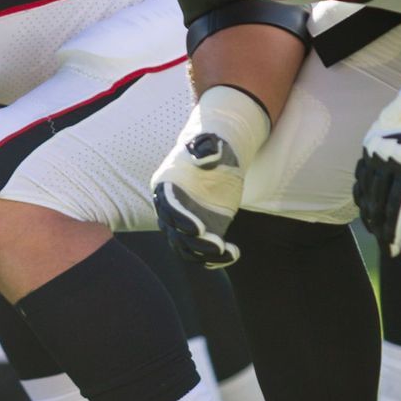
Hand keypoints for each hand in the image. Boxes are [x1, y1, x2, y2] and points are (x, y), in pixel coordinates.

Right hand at [150, 86, 269, 267]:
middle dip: (193, 243)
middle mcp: (171, 207)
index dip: (180, 219)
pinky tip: (233, 253)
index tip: (198, 229)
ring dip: (204, 254)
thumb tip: (206, 155)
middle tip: (216, 246)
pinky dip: (216, 258)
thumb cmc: (212, 146)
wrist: (220, 156)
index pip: (168, 207)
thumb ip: (206, 148)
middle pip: (174, 232)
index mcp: (166, 185)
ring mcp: (186, 220)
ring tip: (227, 252)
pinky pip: (203, 250)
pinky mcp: (204, 229)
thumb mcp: (210, 143)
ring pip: (186, 246)